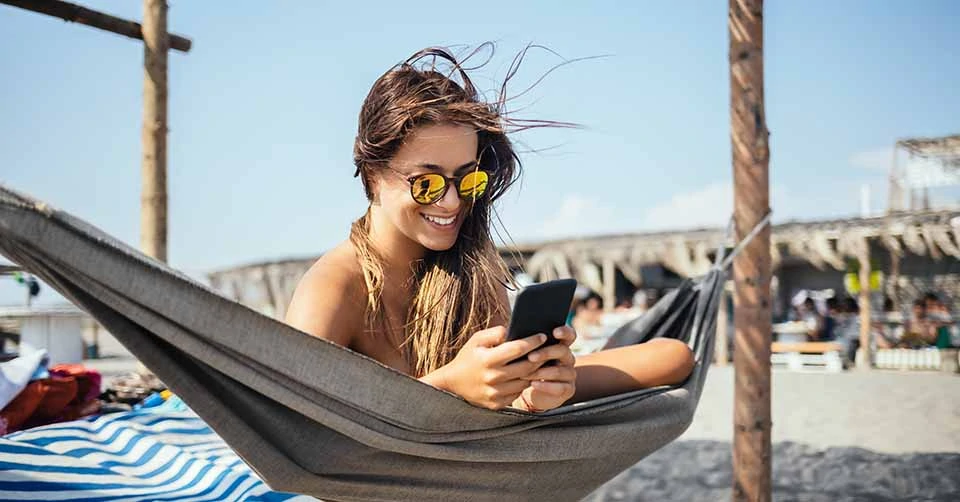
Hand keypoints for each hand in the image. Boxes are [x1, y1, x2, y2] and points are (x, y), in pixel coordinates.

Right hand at [422, 326, 545, 409]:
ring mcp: (496, 393)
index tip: (543, 336)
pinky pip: (518, 393)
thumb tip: (512, 329)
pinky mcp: (497, 404)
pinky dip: (524, 384)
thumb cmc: (468, 358)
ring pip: (525, 382)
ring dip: (535, 372)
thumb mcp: (476, 340)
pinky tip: (527, 376)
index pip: (517, 349)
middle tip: (548, 350)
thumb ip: (495, 333)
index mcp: (488, 360)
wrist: (453, 385)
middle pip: (527, 368)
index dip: (532, 342)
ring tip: (542, 362)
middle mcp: (493, 378)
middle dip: (540, 357)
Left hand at [513, 326, 576, 411]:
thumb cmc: (527, 367)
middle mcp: (568, 358)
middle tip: (530, 357)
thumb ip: (523, 342)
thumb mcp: (525, 354)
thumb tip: (507, 332)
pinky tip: (533, 384)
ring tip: (525, 374)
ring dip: (540, 372)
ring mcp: (570, 374)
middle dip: (545, 353)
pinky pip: (560, 387)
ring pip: (559, 370)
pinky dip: (545, 386)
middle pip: (563, 351)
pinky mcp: (568, 389)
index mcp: (560, 345)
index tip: (555, 332)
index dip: (565, 331)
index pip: (569, 335)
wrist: (530, 391)